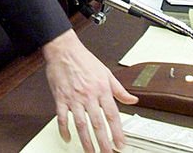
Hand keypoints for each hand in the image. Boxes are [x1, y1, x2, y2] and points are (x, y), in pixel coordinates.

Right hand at [42, 29, 137, 152]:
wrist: (64, 50)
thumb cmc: (84, 60)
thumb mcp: (106, 73)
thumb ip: (119, 89)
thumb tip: (132, 99)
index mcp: (102, 89)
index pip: (112, 115)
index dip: (118, 132)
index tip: (121, 144)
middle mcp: (88, 95)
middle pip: (97, 123)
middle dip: (104, 142)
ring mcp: (74, 98)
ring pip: (81, 124)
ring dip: (86, 141)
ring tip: (91, 152)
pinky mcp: (60, 98)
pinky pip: (62, 117)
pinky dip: (64, 129)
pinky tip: (68, 138)